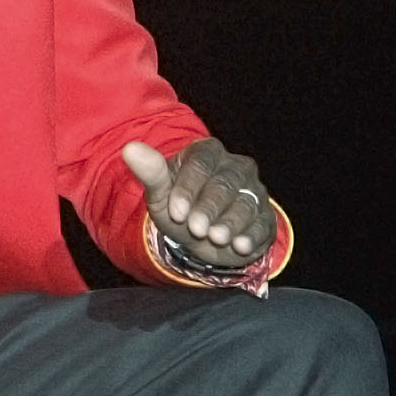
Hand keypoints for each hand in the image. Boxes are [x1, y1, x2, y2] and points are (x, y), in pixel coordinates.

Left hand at [122, 137, 272, 268]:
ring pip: (246, 202)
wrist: (201, 236)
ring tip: (217, 238)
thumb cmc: (179, 207)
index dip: (188, 188)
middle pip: (225, 183)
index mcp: (207, 152)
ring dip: (231, 221)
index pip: (201, 163)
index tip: (176, 213)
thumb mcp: (161, 194)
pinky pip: (263, 222)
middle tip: (196, 229)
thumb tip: (130, 149)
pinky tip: (241, 246)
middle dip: (209, 207)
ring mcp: (253, 190)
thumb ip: (150, 172)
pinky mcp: (265, 215)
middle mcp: (235, 166)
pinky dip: (252, 235)